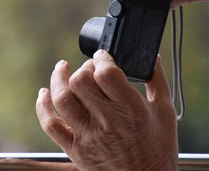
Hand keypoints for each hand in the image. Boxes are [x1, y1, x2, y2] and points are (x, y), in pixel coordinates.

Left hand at [36, 50, 176, 170]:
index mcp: (131, 110)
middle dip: (84, 67)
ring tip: (62, 68)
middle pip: (81, 82)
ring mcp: (87, 136)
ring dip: (58, 78)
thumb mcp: (166, 113)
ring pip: (62, 99)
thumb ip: (158, 81)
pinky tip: (45, 94)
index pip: (106, 73)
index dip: (102, 58)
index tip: (103, 57)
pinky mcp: (74, 149)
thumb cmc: (158, 151)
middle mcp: (106, 122)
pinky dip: (43, 106)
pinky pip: (50, 125)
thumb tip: (152, 57)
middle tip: (90, 67)